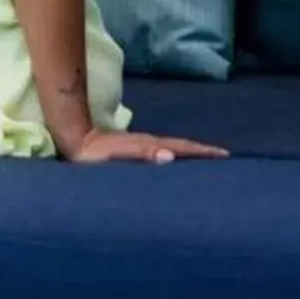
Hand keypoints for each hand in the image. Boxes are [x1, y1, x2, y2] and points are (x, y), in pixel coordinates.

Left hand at [66, 127, 226, 165]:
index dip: (202, 151)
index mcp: (149, 145)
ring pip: (172, 147)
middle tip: (223, 156)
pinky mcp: (133, 148)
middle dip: (201, 150)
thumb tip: (169, 156)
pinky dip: (175, 153)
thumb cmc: (94, 154)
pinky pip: (162, 150)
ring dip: (189, 152)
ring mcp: (141, 144)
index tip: (223, 154)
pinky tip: (175, 159)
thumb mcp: (118, 156)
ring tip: (206, 158)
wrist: (75, 139)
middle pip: (180, 145)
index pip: (181, 148)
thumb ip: (143, 155)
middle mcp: (149, 143)